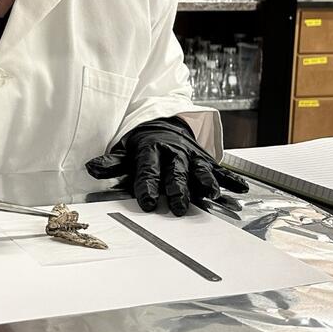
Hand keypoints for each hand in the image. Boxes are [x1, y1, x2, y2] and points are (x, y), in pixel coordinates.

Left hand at [84, 117, 247, 216]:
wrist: (164, 124)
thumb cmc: (143, 145)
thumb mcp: (124, 151)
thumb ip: (111, 163)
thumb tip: (91, 168)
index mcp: (152, 151)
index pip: (148, 170)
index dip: (146, 186)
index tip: (145, 202)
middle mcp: (174, 153)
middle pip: (176, 172)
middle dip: (178, 188)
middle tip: (178, 206)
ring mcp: (193, 156)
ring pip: (201, 168)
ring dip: (206, 181)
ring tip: (211, 194)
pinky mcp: (207, 159)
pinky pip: (220, 169)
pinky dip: (231, 179)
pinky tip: (241, 189)